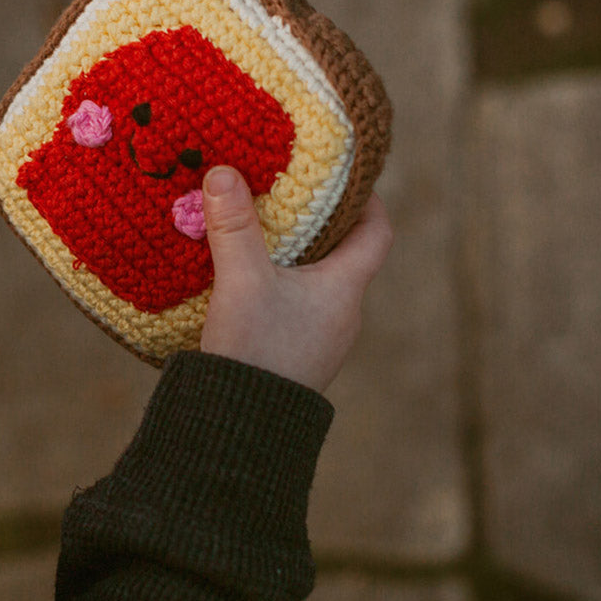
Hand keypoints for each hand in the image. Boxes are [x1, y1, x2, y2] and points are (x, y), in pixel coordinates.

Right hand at [199, 167, 392, 391]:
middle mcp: (342, 313)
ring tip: (255, 232)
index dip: (367, 200)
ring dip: (290, 256)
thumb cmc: (257, 350)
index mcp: (345, 288)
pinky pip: (294, 307)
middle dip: (316, 221)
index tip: (343, 177)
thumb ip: (234, 227)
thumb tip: (223, 172)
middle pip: (342, 254)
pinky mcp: (294, 355)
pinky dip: (275, 285)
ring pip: (314, 282)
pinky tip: (240, 280)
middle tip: (284, 193)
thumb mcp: (243, 281)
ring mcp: (319, 338)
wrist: (241, 429)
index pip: (377, 233)